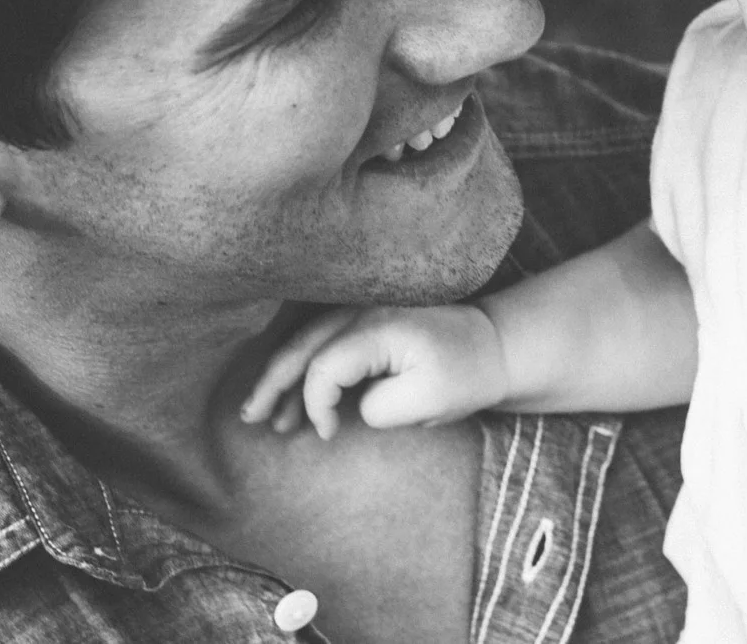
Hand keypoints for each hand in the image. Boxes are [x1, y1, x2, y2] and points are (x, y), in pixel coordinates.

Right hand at [239, 302, 507, 438]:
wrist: (497, 346)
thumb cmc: (467, 374)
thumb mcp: (430, 400)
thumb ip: (380, 406)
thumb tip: (350, 405)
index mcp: (380, 328)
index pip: (325, 365)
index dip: (316, 403)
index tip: (328, 434)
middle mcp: (365, 312)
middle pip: (303, 345)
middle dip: (272, 383)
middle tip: (250, 418)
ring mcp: (365, 312)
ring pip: (308, 341)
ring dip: (283, 377)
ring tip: (263, 415)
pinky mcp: (368, 321)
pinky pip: (324, 340)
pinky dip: (305, 366)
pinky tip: (293, 393)